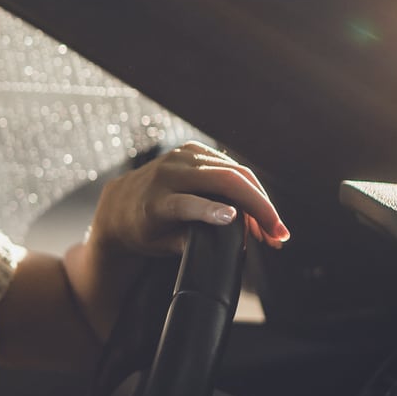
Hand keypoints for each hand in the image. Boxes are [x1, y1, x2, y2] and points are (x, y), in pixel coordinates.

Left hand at [89, 141, 288, 258]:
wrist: (118, 204)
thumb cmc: (141, 229)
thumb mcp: (158, 245)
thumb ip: (188, 242)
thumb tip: (226, 242)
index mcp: (155, 202)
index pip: (185, 204)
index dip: (209, 211)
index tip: (231, 219)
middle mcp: (168, 174)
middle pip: (224, 181)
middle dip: (258, 207)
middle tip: (278, 235)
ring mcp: (182, 158)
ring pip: (235, 171)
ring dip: (260, 200)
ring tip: (273, 230)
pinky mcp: (192, 150)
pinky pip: (230, 165)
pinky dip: (249, 187)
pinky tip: (260, 208)